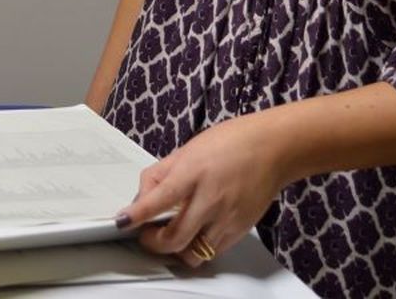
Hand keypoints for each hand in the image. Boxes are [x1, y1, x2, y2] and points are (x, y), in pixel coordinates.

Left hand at [115, 113, 285, 268]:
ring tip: (168, 235)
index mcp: (193, 172)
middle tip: (145, 234)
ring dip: (174, 250)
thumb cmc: (230, 143)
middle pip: (174, 238)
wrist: (272, 149)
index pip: (159, 200)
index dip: (137, 215)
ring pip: (192, 253)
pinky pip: (211, 251)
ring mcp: (227, 218)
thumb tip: (141, 198)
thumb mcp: (186, 150)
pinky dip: (196, 248)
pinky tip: (192, 234)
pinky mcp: (239, 230)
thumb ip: (160, 174)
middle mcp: (210, 198)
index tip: (122, 221)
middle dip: (152, 242)